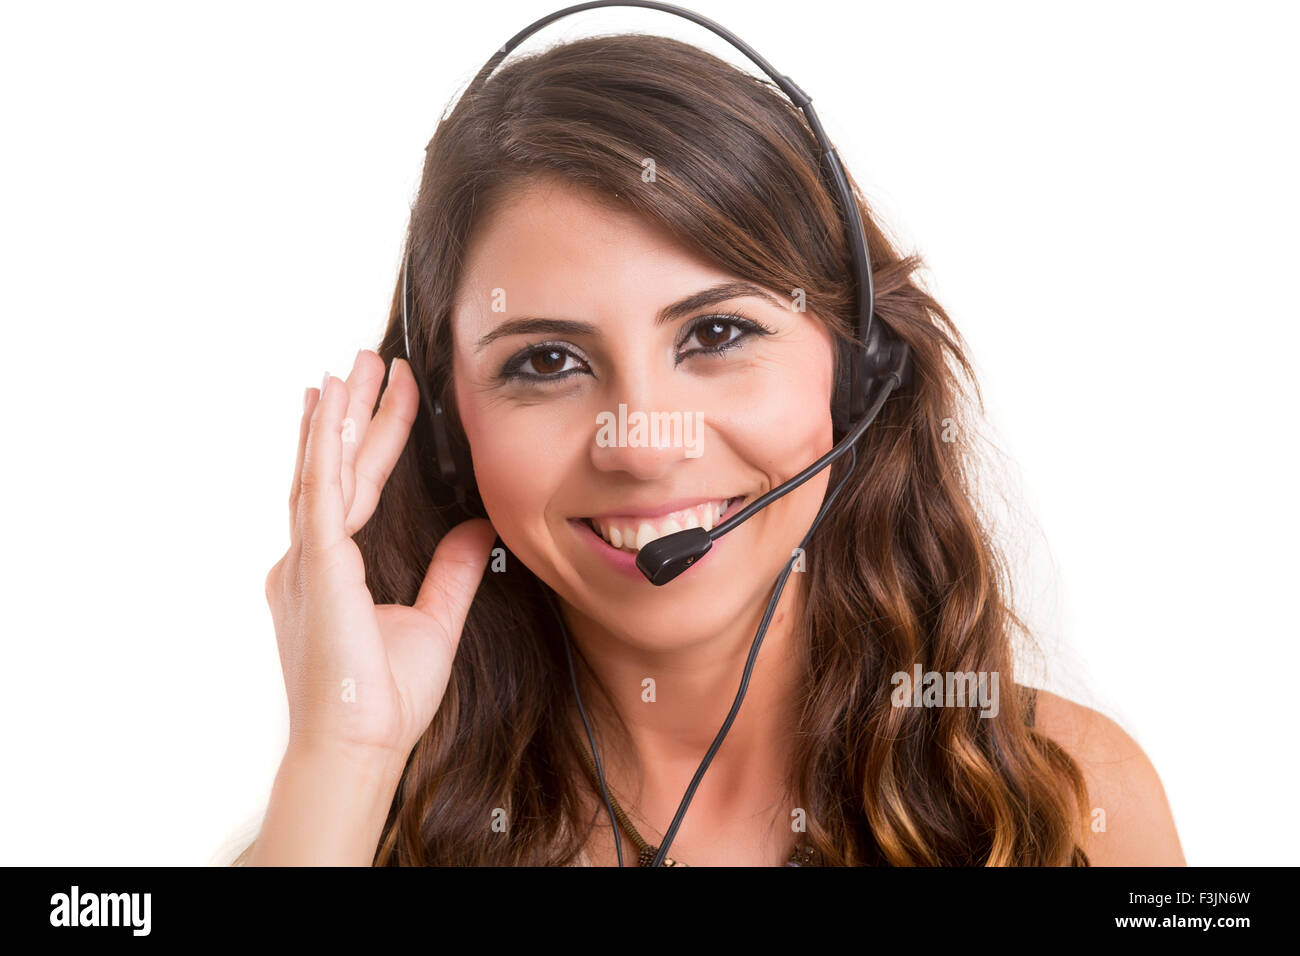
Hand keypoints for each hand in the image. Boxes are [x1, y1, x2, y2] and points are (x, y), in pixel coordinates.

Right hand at [263, 349, 496, 763]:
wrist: (360, 744)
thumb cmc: (385, 699)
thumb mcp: (433, 620)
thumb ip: (453, 571)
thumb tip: (478, 529)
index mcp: (331, 570)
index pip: (355, 488)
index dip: (368, 440)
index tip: (378, 397)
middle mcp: (310, 557)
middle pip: (334, 467)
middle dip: (350, 412)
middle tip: (363, 361)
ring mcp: (307, 558)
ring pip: (324, 467)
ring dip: (338, 413)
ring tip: (351, 366)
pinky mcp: (316, 563)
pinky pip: (321, 490)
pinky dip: (323, 444)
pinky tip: (327, 404)